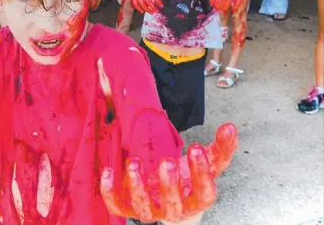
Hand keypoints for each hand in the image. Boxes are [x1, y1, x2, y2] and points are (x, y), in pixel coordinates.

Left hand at [101, 123, 237, 222]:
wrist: (171, 199)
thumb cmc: (190, 177)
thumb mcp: (208, 162)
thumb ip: (221, 147)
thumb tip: (230, 127)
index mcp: (197, 199)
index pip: (204, 192)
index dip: (201, 172)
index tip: (196, 146)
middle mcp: (174, 209)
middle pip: (173, 204)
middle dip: (170, 184)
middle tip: (167, 161)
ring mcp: (150, 210)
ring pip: (143, 206)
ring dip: (138, 186)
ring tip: (134, 162)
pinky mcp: (129, 207)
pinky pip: (117, 205)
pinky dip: (110, 191)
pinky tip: (108, 171)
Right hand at [128, 0, 165, 13]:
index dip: (158, 1)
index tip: (161, 6)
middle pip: (148, 1)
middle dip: (153, 7)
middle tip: (156, 11)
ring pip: (142, 4)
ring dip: (147, 9)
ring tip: (151, 12)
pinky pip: (135, 4)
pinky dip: (139, 8)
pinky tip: (142, 11)